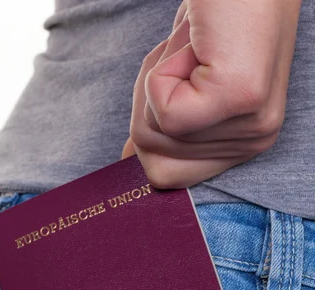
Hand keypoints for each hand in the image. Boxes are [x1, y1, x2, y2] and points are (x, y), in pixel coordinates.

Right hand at [121, 0, 301, 188]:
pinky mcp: (238, 97)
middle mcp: (255, 142)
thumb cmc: (215, 18)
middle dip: (149, 107)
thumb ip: (165, 130)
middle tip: (183, 64)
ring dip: (157, 79)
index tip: (167, 96)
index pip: (170, 178)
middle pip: (156, 163)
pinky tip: (196, 48)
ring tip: (193, 49)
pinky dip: (160, 71)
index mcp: (246, 143)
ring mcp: (251, 124)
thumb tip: (128, 159)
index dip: (148, 140)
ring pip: (154, 133)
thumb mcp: (184, 86)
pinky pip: (164, 111)